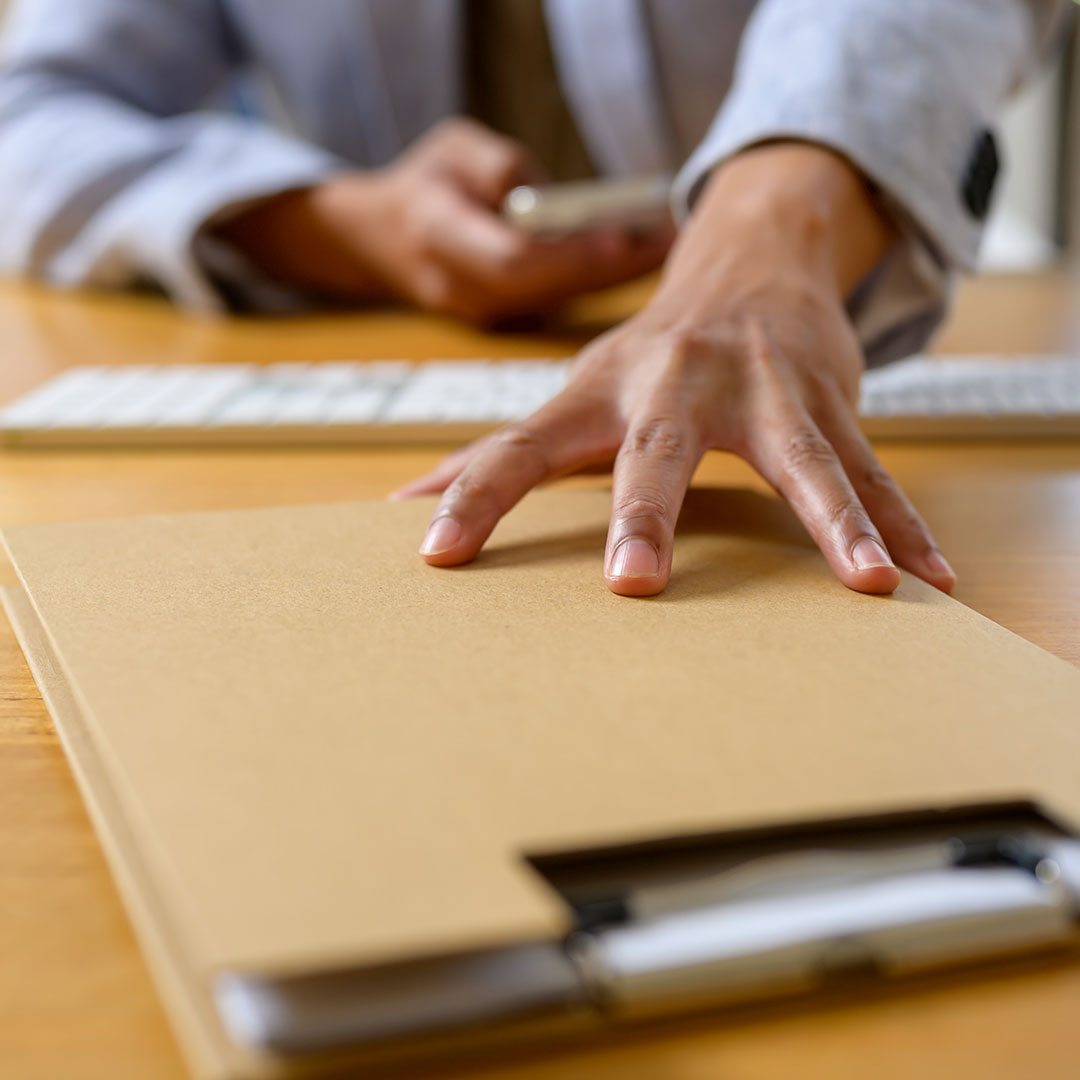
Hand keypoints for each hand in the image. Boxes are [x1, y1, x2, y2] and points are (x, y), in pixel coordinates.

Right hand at [211, 117, 671, 321]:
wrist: (379, 239)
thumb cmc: (424, 182)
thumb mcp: (455, 146)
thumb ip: (504, 168)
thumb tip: (559, 205)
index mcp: (436, 235)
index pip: (511, 259)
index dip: (568, 255)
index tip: (621, 237)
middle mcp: (460, 287)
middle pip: (548, 288)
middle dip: (610, 266)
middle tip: (668, 238)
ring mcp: (480, 312)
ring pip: (557, 300)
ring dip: (611, 276)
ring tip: (663, 245)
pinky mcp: (501, 320)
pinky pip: (555, 304)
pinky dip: (594, 282)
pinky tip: (633, 260)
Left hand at [394, 143, 955, 596]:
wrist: (747, 261)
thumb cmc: (643, 356)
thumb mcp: (568, 396)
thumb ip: (492, 456)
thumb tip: (400, 504)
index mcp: (598, 393)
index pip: (518, 447)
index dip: (474, 497)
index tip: (435, 555)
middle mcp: (675, 384)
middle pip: (657, 451)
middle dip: (645, 513)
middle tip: (632, 583)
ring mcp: (762, 388)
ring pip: (802, 457)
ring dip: (835, 520)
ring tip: (868, 580)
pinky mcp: (828, 398)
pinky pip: (872, 468)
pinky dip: (902, 523)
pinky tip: (931, 575)